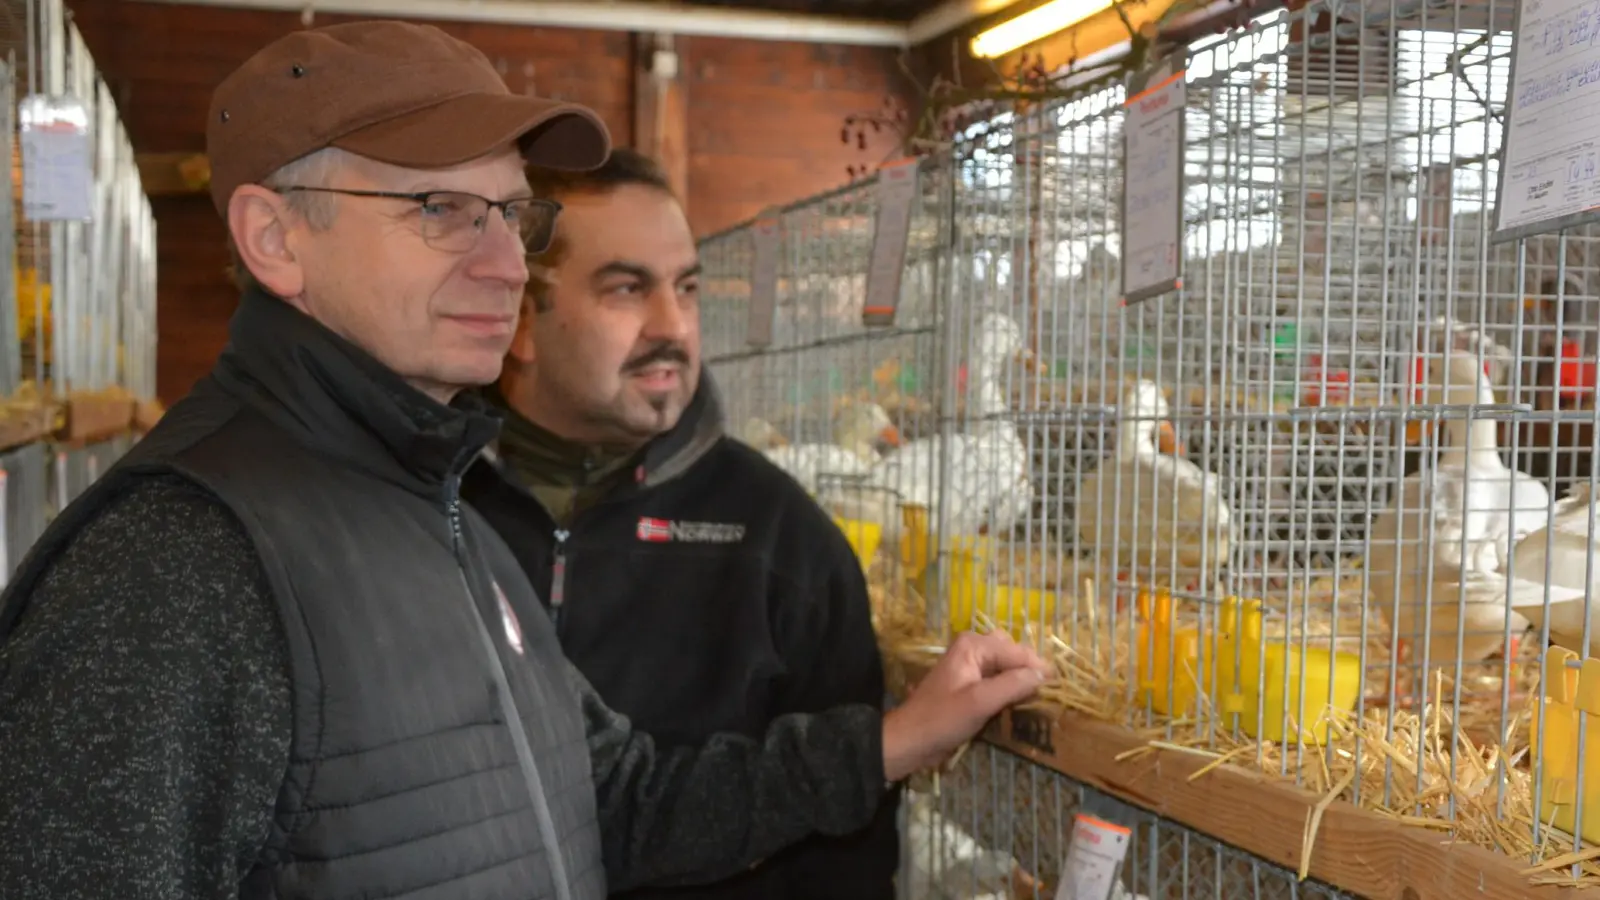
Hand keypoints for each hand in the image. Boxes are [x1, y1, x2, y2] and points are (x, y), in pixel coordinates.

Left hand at [880, 630, 1049, 781]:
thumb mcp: (980, 702)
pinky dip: (1009, 687)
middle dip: (1030, 670)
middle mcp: (973, 648)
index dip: (1039, 668)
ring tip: (1036, 698)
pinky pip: (997, 678)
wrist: (910, 740)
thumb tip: (1044, 673)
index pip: (1018, 651)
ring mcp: (970, 665)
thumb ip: (1012, 684)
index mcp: (974, 645)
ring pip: (1006, 665)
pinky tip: (1018, 703)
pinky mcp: (969, 683)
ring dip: (1020, 679)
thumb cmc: (942, 720)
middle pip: (1013, 653)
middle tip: (1047, 693)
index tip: (1059, 688)